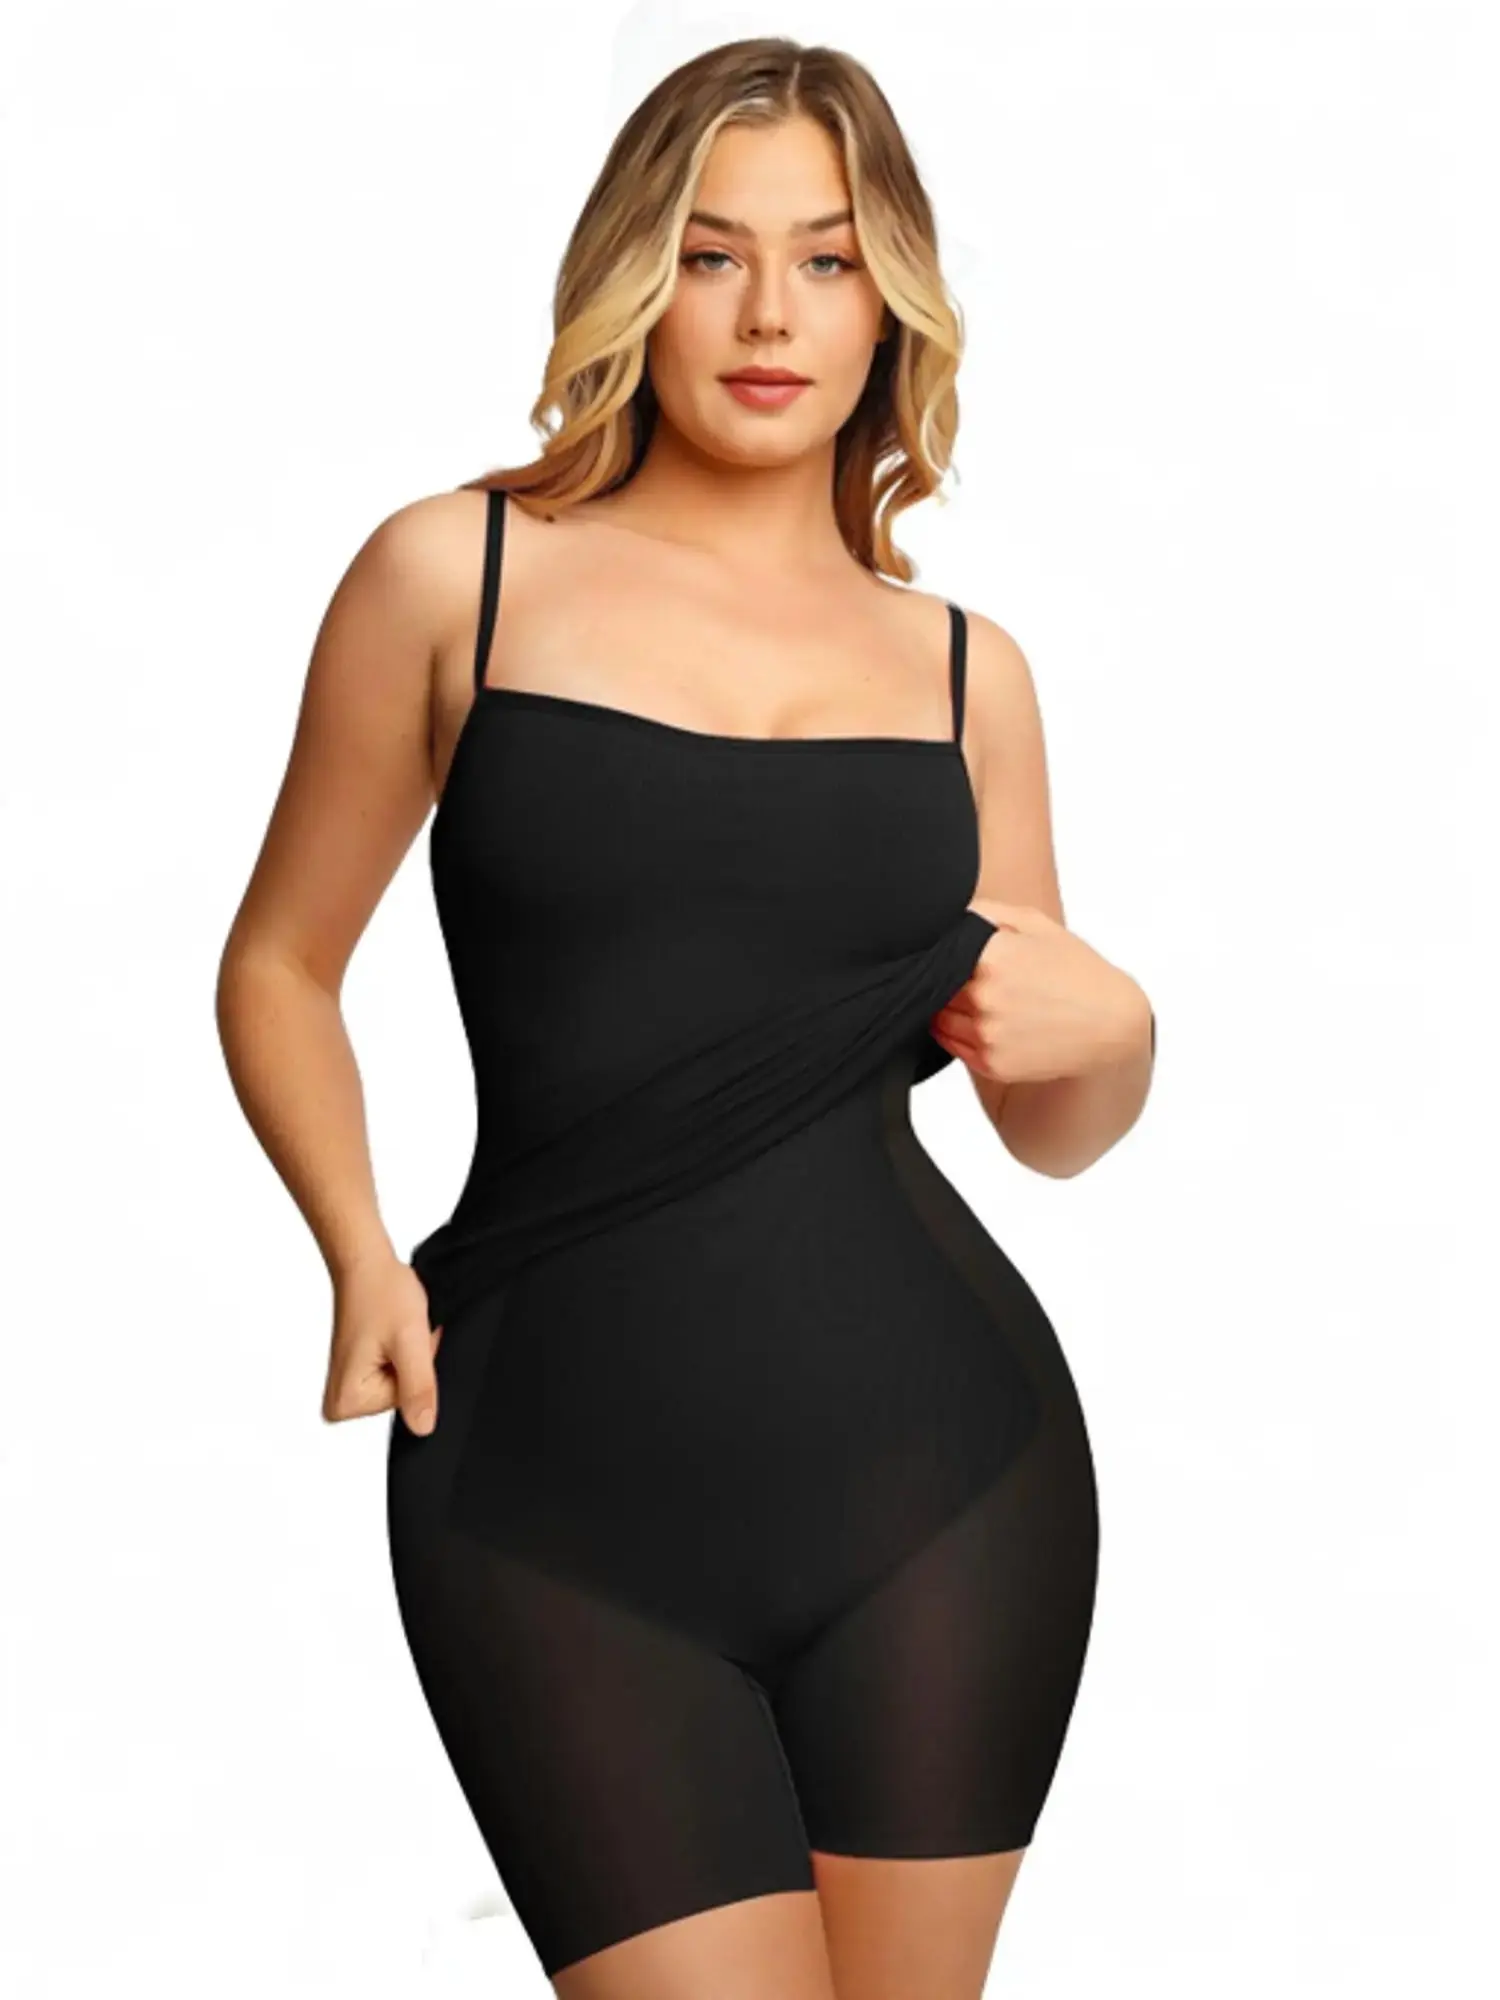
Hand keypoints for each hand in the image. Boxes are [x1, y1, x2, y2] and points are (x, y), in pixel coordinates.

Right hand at [322, 1249, 441, 1433]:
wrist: (366, 1265)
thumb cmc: (381, 1292)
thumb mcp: (410, 1341)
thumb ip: (418, 1386)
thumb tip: (423, 1428)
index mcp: (346, 1403)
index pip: (407, 1404)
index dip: (418, 1369)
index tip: (404, 1341)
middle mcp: (341, 1403)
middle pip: (403, 1398)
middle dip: (414, 1363)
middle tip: (402, 1334)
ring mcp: (349, 1390)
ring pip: (403, 1386)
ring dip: (410, 1357)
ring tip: (395, 1332)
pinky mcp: (357, 1377)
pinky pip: (396, 1375)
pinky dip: (403, 1354)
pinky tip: (392, 1335)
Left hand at [932, 898, 1150, 1083]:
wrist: (1110, 1023)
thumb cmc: (1076, 970)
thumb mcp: (1036, 924)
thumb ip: (986, 911)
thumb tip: (951, 913)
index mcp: (991, 956)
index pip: (936, 955)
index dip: (939, 955)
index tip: (948, 956)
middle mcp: (984, 996)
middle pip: (934, 988)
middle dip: (943, 982)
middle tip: (968, 978)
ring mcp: (987, 1033)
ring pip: (938, 1018)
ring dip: (947, 1009)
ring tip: (980, 1000)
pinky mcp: (992, 1063)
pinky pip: (952, 1047)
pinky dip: (957, 1034)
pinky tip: (984, 1022)